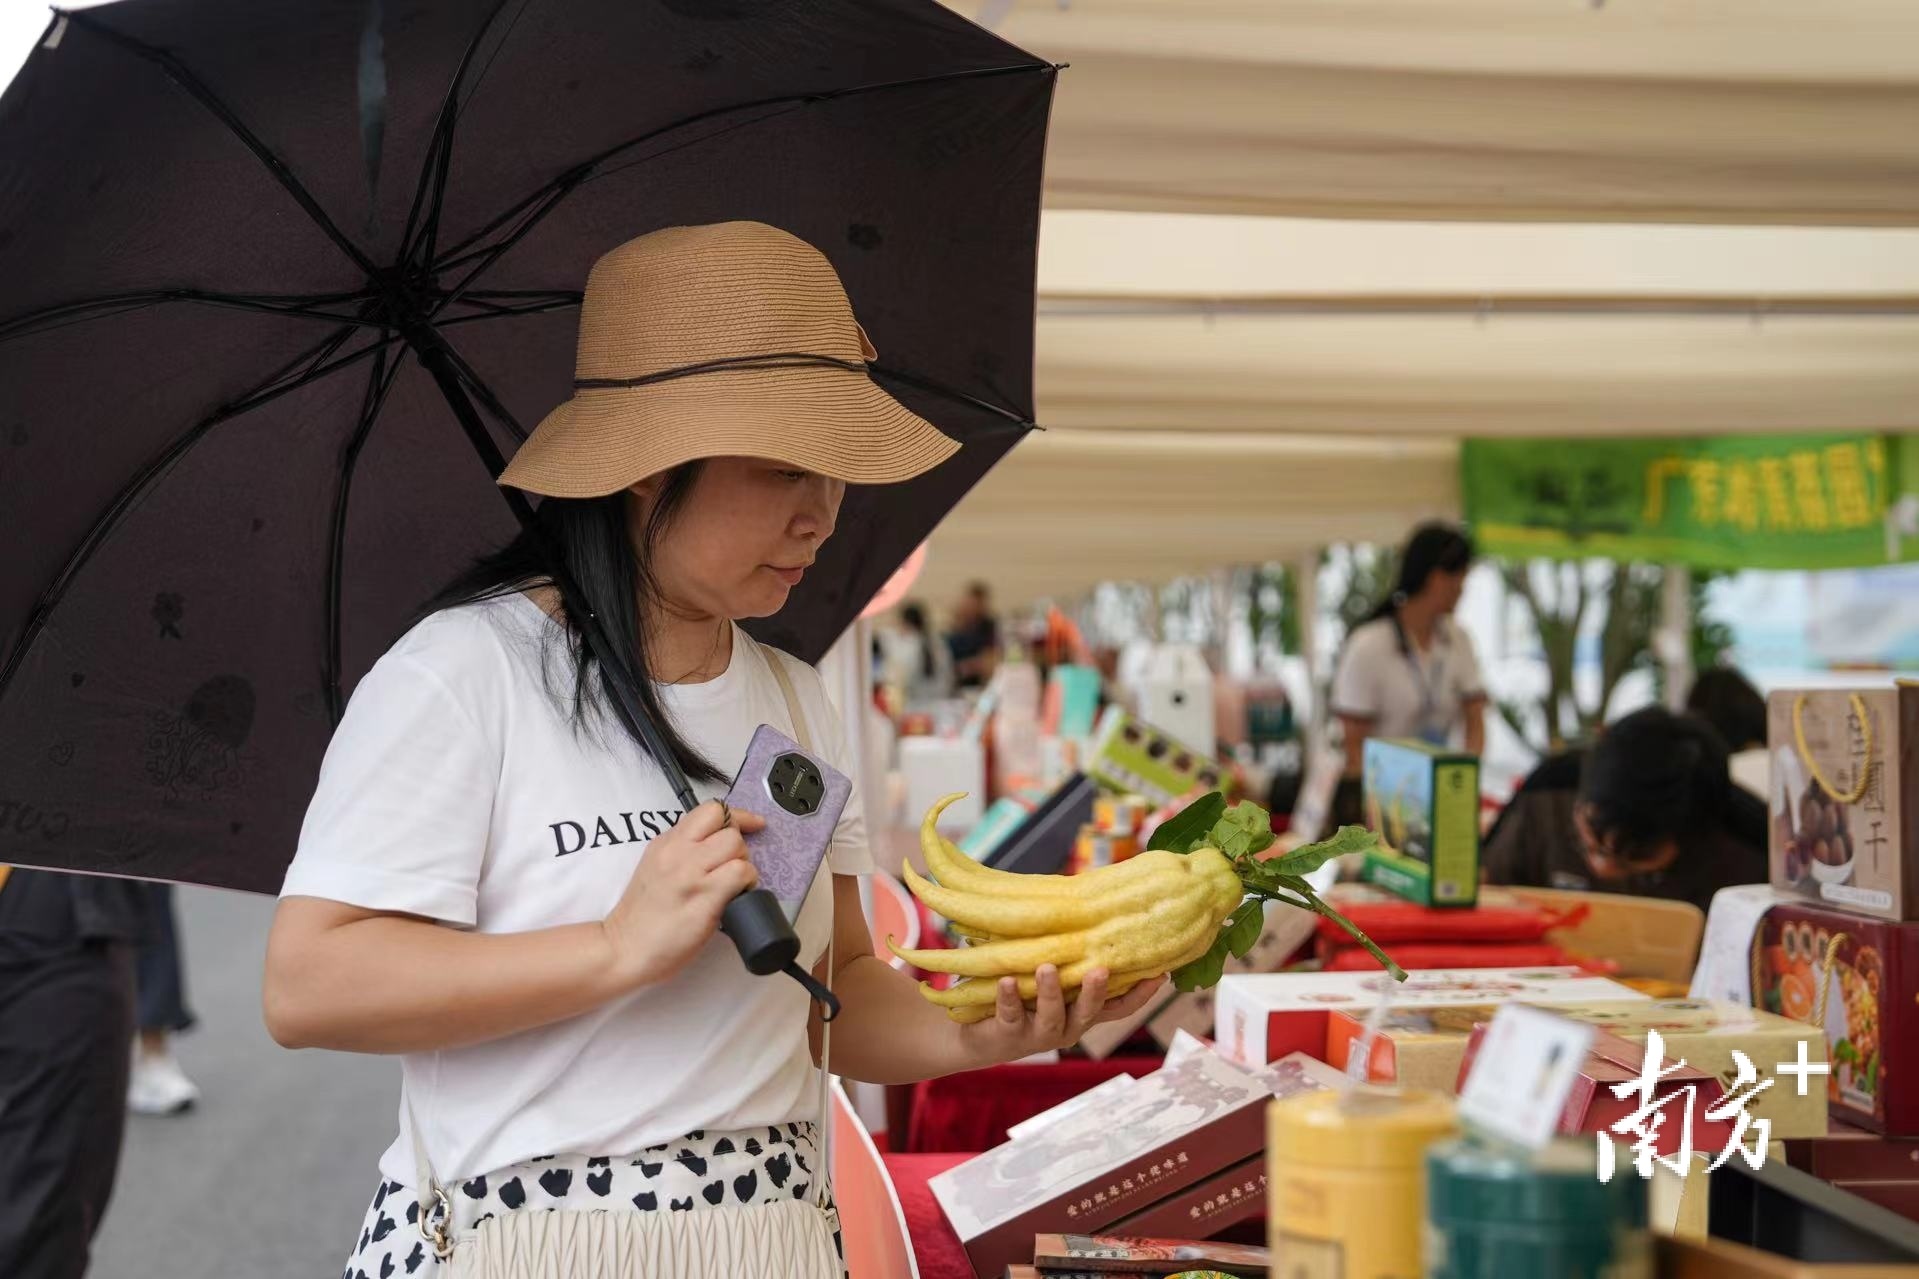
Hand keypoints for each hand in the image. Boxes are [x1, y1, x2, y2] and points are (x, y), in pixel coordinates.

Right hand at [600, 801, 764, 991]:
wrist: (624, 949)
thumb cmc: (642, 916)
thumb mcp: (654, 867)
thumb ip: (682, 850)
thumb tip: (716, 844)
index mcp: (666, 842)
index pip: (711, 810)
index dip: (738, 817)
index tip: (752, 825)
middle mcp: (678, 852)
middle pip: (728, 827)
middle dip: (739, 846)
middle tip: (731, 869)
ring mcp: (691, 875)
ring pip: (736, 846)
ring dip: (744, 865)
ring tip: (734, 886)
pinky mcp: (704, 899)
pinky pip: (740, 874)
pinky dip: (747, 884)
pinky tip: (736, 898)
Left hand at [957, 965, 1165, 1066]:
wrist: (979, 1031)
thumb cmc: (1023, 991)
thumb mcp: (1051, 973)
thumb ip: (1069, 951)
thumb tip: (1090, 903)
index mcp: (1082, 1011)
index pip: (1119, 1006)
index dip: (1141, 995)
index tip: (1160, 974)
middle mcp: (1068, 1026)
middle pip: (1090, 1013)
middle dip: (1095, 992)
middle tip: (1100, 970)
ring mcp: (1040, 1034)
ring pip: (1052, 1016)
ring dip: (1051, 991)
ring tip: (1046, 968)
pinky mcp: (1009, 1035)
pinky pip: (1012, 1016)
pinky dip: (1009, 997)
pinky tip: (1006, 980)